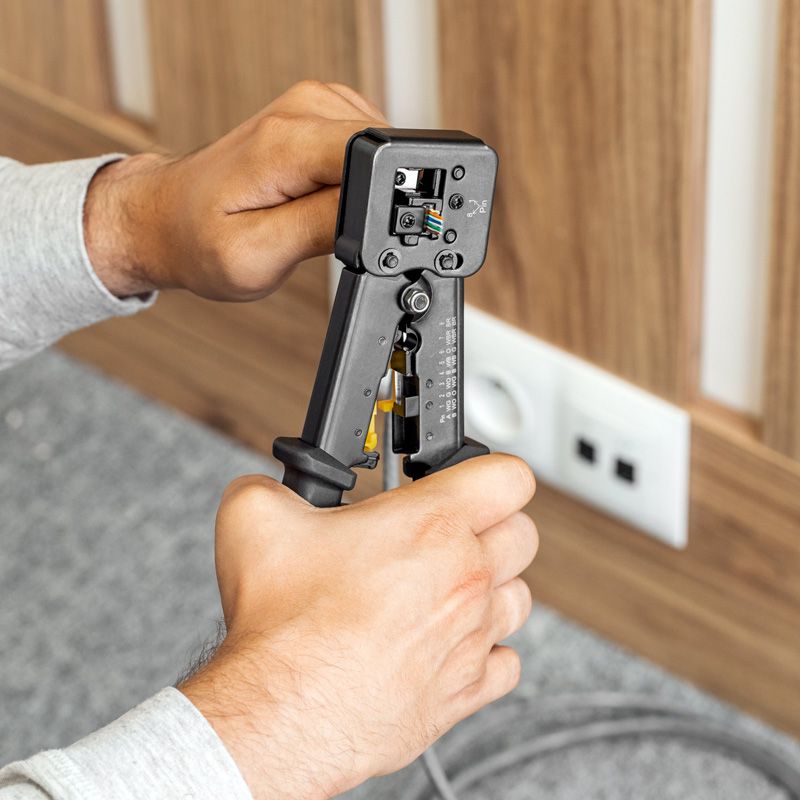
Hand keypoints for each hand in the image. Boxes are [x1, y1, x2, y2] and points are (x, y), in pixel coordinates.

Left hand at [84, 80, 387, 299]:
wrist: (169, 216)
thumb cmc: (201, 240)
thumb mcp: (259, 255)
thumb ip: (324, 227)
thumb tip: (377, 209)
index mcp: (286, 143)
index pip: (377, 158)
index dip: (379, 203)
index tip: (342, 232)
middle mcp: (303, 108)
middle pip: (382, 153)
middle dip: (368, 200)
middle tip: (316, 227)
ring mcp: (311, 103)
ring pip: (377, 152)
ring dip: (359, 190)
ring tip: (310, 211)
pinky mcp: (318, 112)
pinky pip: (363, 148)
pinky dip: (353, 177)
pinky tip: (318, 193)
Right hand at [179, 454, 537, 799]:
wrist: (282, 714)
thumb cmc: (283, 627)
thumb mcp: (255, 517)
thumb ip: (274, 483)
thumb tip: (272, 483)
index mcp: (432, 524)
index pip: (510, 476)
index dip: (488, 469)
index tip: (465, 477)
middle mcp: (466, 577)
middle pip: (523, 535)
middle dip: (491, 524)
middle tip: (448, 530)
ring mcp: (472, 636)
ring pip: (520, 597)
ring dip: (492, 586)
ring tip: (447, 586)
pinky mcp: (465, 691)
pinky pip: (506, 662)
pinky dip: (486, 651)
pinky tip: (449, 643)